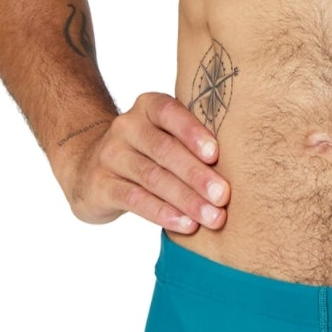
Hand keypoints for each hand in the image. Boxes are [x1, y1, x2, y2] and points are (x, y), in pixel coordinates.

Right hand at [58, 91, 228, 232]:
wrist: (87, 166)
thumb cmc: (146, 151)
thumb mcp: (164, 135)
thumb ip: (192, 141)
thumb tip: (244, 165)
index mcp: (148, 107)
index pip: (170, 113)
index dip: (192, 132)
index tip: (215, 154)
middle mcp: (126, 127)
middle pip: (164, 151)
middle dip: (197, 175)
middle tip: (223, 196)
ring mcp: (110, 155)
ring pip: (152, 178)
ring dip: (186, 199)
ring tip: (213, 217)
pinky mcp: (100, 185)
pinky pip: (134, 199)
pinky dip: (162, 213)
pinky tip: (185, 224)